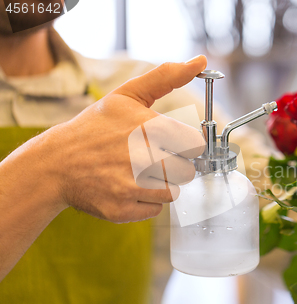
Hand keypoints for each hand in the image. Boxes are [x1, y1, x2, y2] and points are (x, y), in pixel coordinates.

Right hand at [44, 55, 206, 221]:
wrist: (56, 163)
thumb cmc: (97, 127)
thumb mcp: (128, 95)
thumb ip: (166, 78)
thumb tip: (201, 61)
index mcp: (150, 127)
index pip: (196, 145)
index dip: (184, 144)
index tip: (169, 143)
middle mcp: (143, 158)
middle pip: (188, 171)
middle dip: (173, 165)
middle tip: (149, 158)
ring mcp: (132, 186)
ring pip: (174, 192)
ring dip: (160, 183)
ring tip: (136, 172)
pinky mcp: (122, 209)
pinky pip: (155, 209)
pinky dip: (145, 201)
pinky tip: (126, 187)